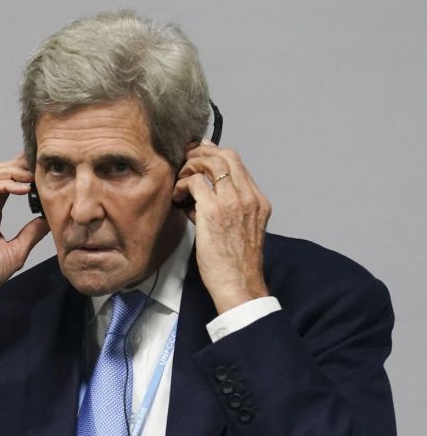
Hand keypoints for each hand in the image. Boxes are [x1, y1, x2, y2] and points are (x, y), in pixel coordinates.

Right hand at [0, 154, 49, 327]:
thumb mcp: (16, 251)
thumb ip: (30, 233)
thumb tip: (47, 220)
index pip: (5, 187)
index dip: (22, 177)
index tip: (42, 172)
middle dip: (17, 166)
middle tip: (38, 162)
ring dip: (11, 171)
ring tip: (31, 173)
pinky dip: (3, 183)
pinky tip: (21, 187)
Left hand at [173, 141, 271, 313]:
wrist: (238, 283)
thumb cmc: (234, 263)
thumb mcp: (238, 229)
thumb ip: (223, 208)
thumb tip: (197, 196)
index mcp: (258, 201)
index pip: (238, 164)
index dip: (216, 154)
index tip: (200, 153)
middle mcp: (249, 198)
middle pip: (227, 156)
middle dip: (202, 152)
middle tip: (185, 158)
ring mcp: (233, 202)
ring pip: (212, 164)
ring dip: (191, 166)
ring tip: (181, 179)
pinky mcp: (214, 211)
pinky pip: (195, 182)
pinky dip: (183, 184)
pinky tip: (177, 196)